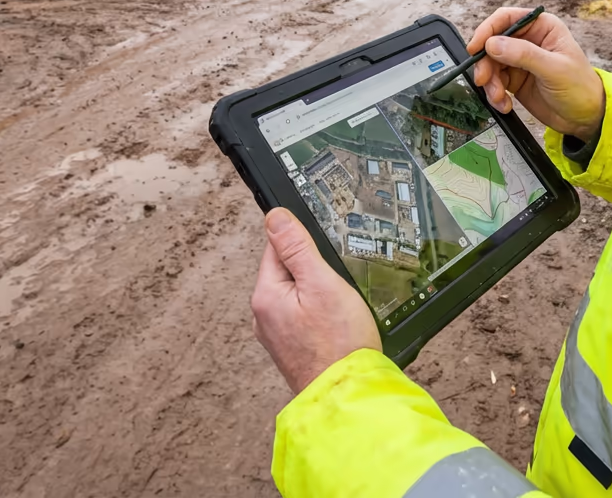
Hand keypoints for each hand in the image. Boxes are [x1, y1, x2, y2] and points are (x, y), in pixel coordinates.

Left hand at [251, 207, 380, 393]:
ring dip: (318, 291)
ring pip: (298, 293)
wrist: (347, 394)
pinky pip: (303, 313)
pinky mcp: (293, 346)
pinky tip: (336, 321)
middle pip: (288, 269)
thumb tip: (274, 216)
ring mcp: (277, 333)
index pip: (277, 247)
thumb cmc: (339, 343)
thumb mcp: (321, 282)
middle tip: (336, 283)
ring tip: (338, 306)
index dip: (304, 243)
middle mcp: (264, 315)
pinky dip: (320, 311)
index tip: (325, 251)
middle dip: (313, 269)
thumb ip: (296, 247)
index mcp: (265, 295)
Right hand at [467, 8, 604, 140]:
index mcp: (542, 27)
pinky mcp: (515, 80)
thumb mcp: (554, 69)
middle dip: (486, 63)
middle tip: (484, 79)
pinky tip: (504, 104)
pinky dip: (495, 94)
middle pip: (493, 43)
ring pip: (491, 64)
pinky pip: (495, 82)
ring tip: (498, 97)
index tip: (476, 47)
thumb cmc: (581, 88)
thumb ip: (524, 55)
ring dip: (490, 82)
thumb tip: (493, 44)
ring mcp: (520, 60)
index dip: (487, 30)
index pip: (506, 19)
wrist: (586, 118)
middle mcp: (529, 40)